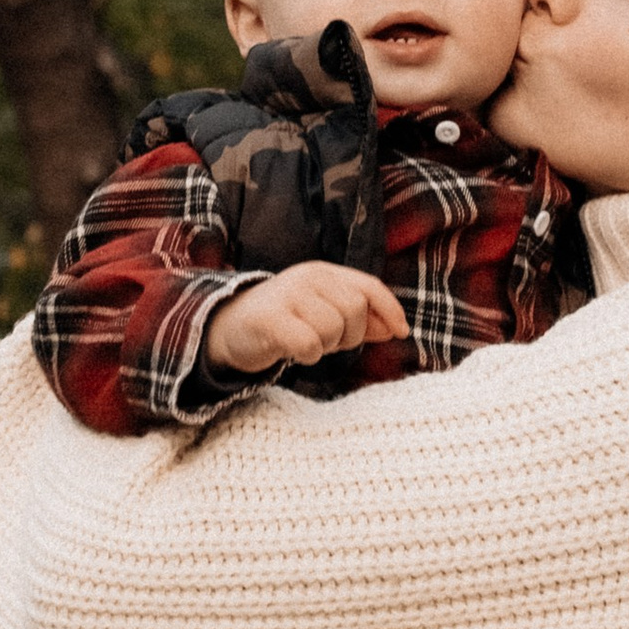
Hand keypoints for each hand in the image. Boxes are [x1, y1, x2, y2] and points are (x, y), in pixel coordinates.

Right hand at [200, 264, 409, 377]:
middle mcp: (307, 277)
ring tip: (306, 342)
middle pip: (355, 310)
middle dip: (349, 335)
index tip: (401, 333)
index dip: (390, 310)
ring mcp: (287, 295)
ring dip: (325, 347)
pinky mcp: (270, 318)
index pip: (369, 286)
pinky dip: (306, 355)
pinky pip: (309, 345)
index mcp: (324, 272)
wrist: (227, 327)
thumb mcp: (323, 313)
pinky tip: (293, 351)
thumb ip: (358, 318)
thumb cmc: (283, 322)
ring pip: (333, 330)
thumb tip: (395, 328)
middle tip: (326, 341)